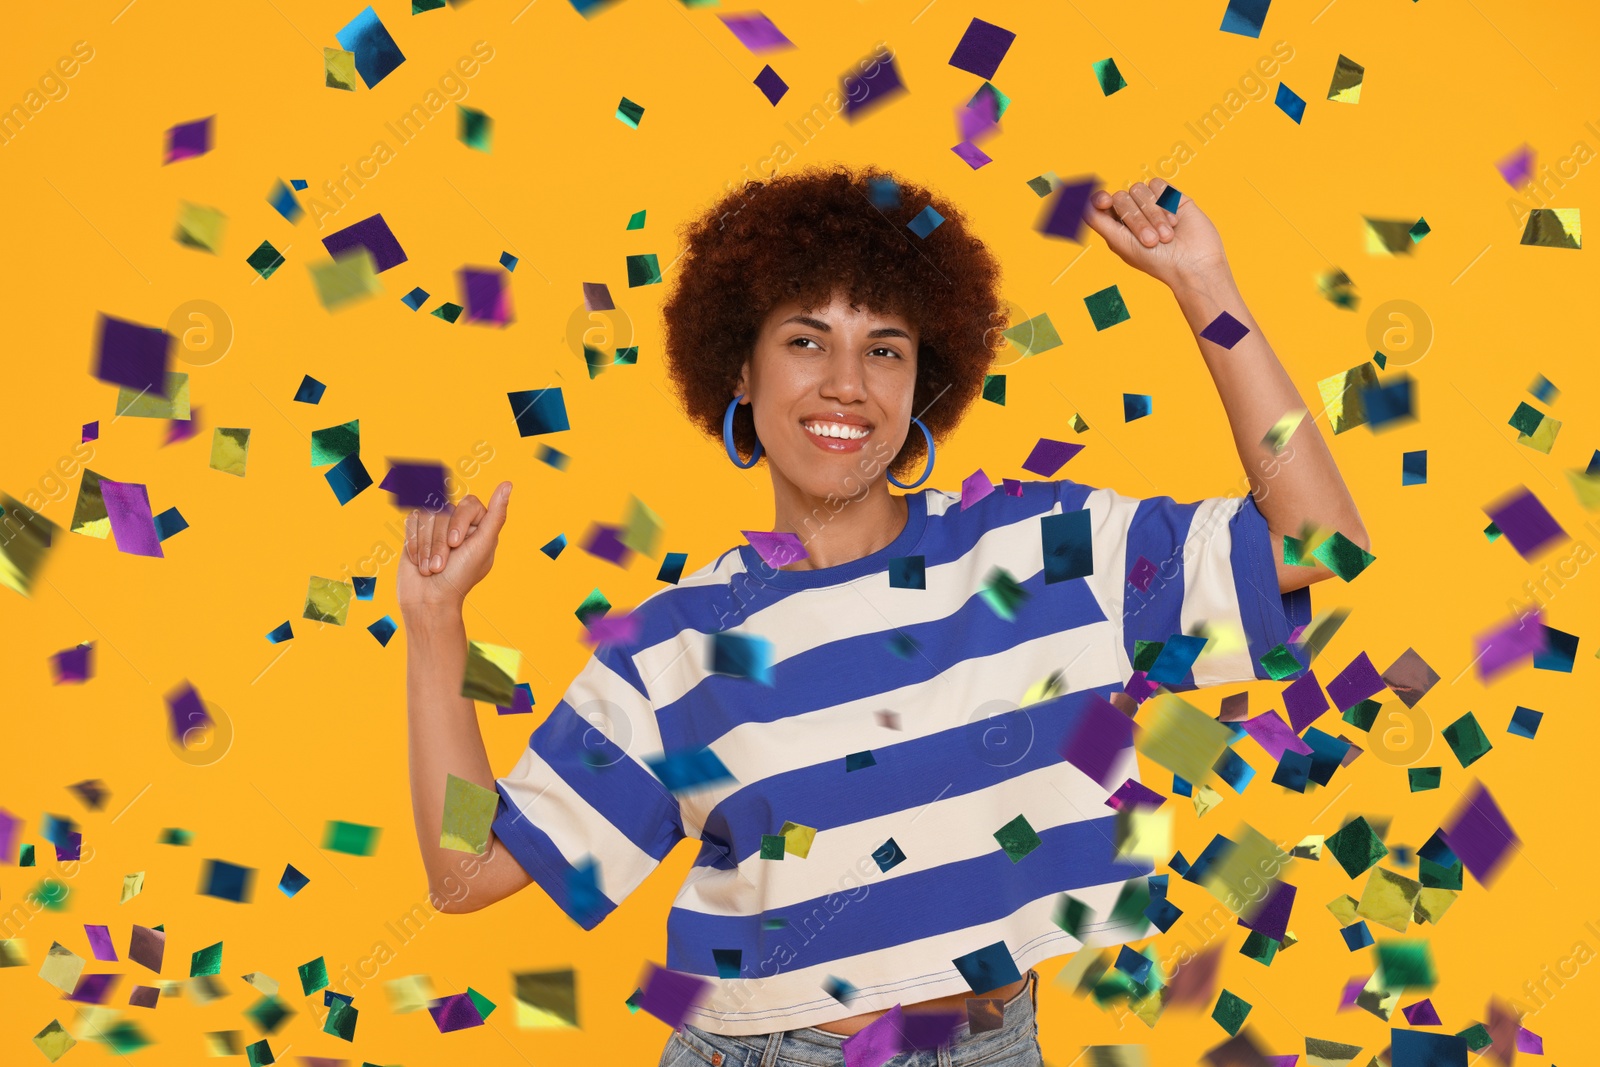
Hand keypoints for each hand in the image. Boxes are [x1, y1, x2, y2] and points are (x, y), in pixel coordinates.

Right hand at [397, 481, 511, 616]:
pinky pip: (412, 521)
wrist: (428, 600)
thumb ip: (496, 515)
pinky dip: (414, 544)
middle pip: (445, 510)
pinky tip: (418, 562)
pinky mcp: (417, 531)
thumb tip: (508, 484)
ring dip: (426, 547)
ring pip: (427, 515)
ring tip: (430, 568)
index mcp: (480, 525)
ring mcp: (437, 526)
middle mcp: (459, 523)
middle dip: (440, 541)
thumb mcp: (483, 546)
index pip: (469, 503)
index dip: (459, 521)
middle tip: (441, 565)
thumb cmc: (459, 577)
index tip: (456, 544)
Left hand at [1083, 179, 1229, 289]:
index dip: (1100, 199)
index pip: (1102, 203)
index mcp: (1118, 226)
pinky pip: (1158, 185)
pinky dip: (1165, 203)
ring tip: (1166, 236)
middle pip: (1122, 197)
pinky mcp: (1172, 197)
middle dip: (1136, 220)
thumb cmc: (1156, 262)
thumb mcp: (1120, 243)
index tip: (1105, 201)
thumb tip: (1078, 202)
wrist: (1193, 264)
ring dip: (1152, 214)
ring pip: (1139, 189)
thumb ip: (1098, 221)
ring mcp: (1153, 204)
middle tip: (1151, 241)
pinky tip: (1175, 221)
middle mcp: (1134, 214)